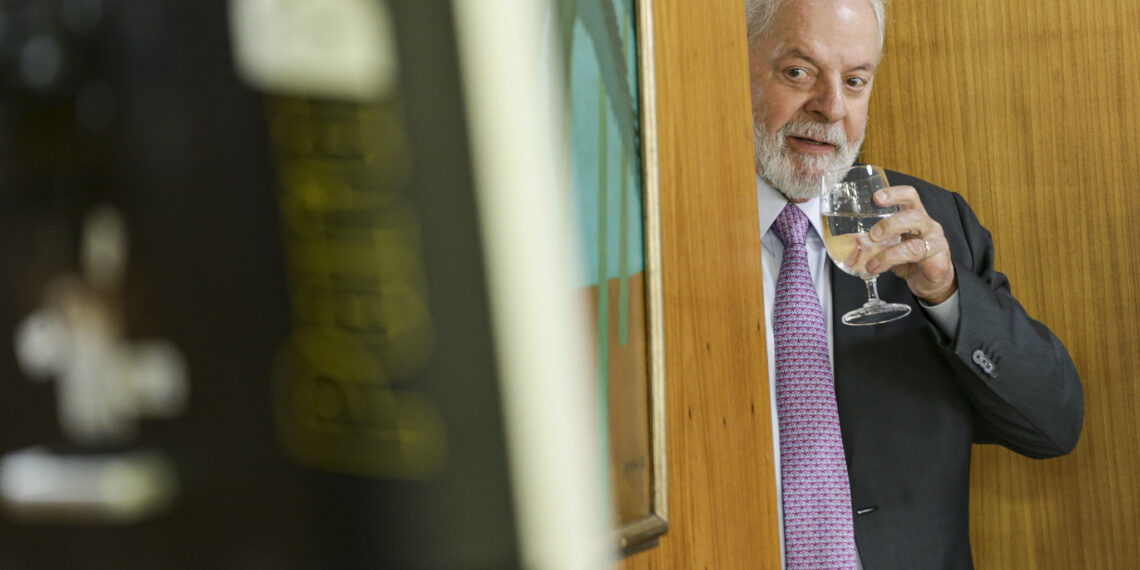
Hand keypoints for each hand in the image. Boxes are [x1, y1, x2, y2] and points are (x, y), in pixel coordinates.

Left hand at [864, 185, 956, 304]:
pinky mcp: (937, 261)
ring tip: (872, 263)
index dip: (894, 194)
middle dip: (891, 223)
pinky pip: (916, 259)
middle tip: (872, 235)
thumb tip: (843, 242)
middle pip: (914, 215)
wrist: (932, 281)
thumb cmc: (910, 258)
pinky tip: (878, 268)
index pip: (909, 196)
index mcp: (914, 216)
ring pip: (915, 243)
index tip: (875, 197)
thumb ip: (870, 242)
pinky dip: (893, 263)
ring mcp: (934, 242)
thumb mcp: (888, 246)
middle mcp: (927, 225)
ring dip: (890, 252)